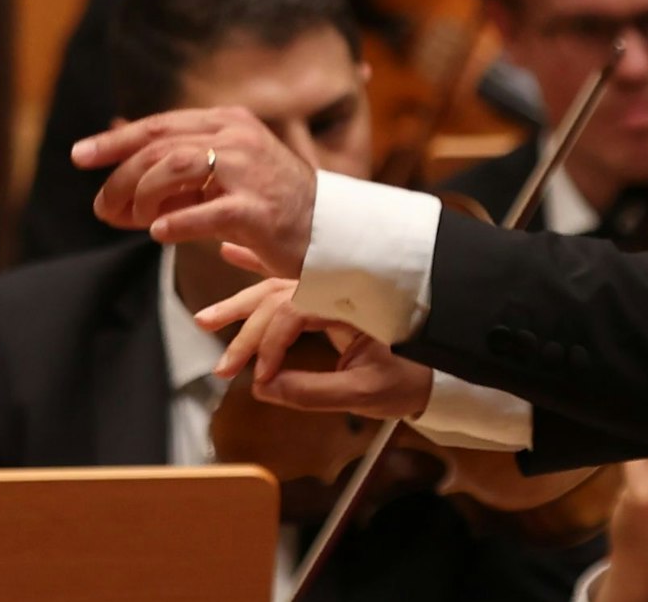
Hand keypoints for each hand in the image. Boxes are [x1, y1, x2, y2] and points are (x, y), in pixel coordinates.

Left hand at [74, 107, 315, 278]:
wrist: (330, 231)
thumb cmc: (272, 204)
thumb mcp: (225, 173)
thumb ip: (181, 166)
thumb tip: (122, 166)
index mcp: (229, 122)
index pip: (160, 124)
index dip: (116, 140)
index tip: (80, 156)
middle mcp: (238, 137)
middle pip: (160, 146)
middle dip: (120, 176)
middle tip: (102, 208)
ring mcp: (250, 171)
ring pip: (175, 168)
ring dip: (144, 197)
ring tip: (137, 221)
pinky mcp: (257, 210)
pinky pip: (204, 213)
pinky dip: (174, 223)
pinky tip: (159, 234)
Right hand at [198, 277, 433, 417]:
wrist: (442, 370)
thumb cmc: (411, 379)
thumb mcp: (366, 393)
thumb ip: (313, 392)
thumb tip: (263, 389)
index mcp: (351, 301)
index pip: (292, 312)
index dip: (269, 346)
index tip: (259, 379)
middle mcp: (339, 285)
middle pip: (277, 297)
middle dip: (244, 330)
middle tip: (220, 364)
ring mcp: (333, 285)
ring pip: (276, 287)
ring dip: (239, 301)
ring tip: (204, 319)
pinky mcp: (329, 293)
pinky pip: (290, 276)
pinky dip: (259, 266)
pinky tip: (231, 254)